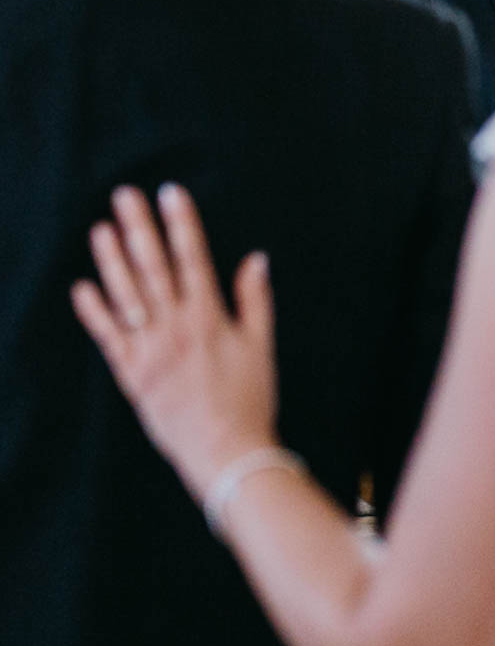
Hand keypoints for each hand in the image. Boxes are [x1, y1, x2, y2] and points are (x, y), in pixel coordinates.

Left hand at [72, 184, 277, 501]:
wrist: (225, 452)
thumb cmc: (249, 399)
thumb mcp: (261, 345)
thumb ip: (255, 300)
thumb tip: (255, 259)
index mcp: (209, 317)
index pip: (193, 258)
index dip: (181, 223)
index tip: (171, 193)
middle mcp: (176, 328)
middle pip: (154, 268)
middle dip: (140, 228)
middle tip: (125, 196)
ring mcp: (151, 351)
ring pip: (127, 297)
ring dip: (112, 261)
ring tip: (101, 229)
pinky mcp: (133, 375)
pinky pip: (109, 339)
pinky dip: (95, 313)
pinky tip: (83, 288)